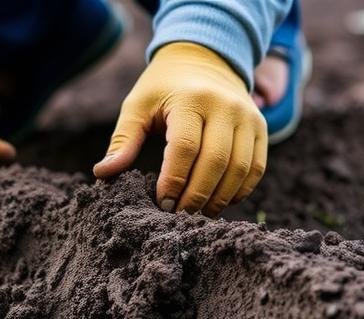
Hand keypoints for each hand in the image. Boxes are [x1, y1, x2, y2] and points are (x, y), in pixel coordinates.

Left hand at [93, 42, 267, 216]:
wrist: (205, 57)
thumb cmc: (163, 87)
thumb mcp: (138, 105)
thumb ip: (123, 140)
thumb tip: (102, 173)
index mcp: (191, 99)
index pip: (185, 148)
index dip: (173, 181)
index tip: (162, 203)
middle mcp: (225, 106)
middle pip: (215, 162)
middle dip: (196, 196)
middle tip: (179, 215)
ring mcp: (248, 117)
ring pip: (239, 169)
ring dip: (219, 199)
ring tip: (197, 213)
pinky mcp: (261, 128)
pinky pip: (256, 168)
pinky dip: (239, 191)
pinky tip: (218, 201)